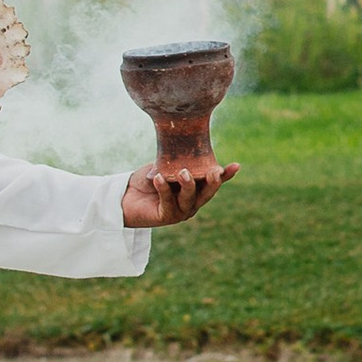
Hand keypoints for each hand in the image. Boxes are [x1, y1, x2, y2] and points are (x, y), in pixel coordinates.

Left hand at [122, 161, 239, 226]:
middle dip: (212, 183)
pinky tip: (158, 178)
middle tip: (213, 171)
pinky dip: (164, 189)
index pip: (214, 182)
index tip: (236, 165)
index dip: (226, 176)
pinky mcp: (164, 217)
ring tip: (183, 172)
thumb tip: (190, 144)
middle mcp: (191, 202)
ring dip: (188, 185)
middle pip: (207, 194)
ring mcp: (179, 212)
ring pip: (189, 199)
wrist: (124, 196)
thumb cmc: (148, 180)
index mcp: (195, 189)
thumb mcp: (166, 166)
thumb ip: (179, 162)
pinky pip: (168, 203)